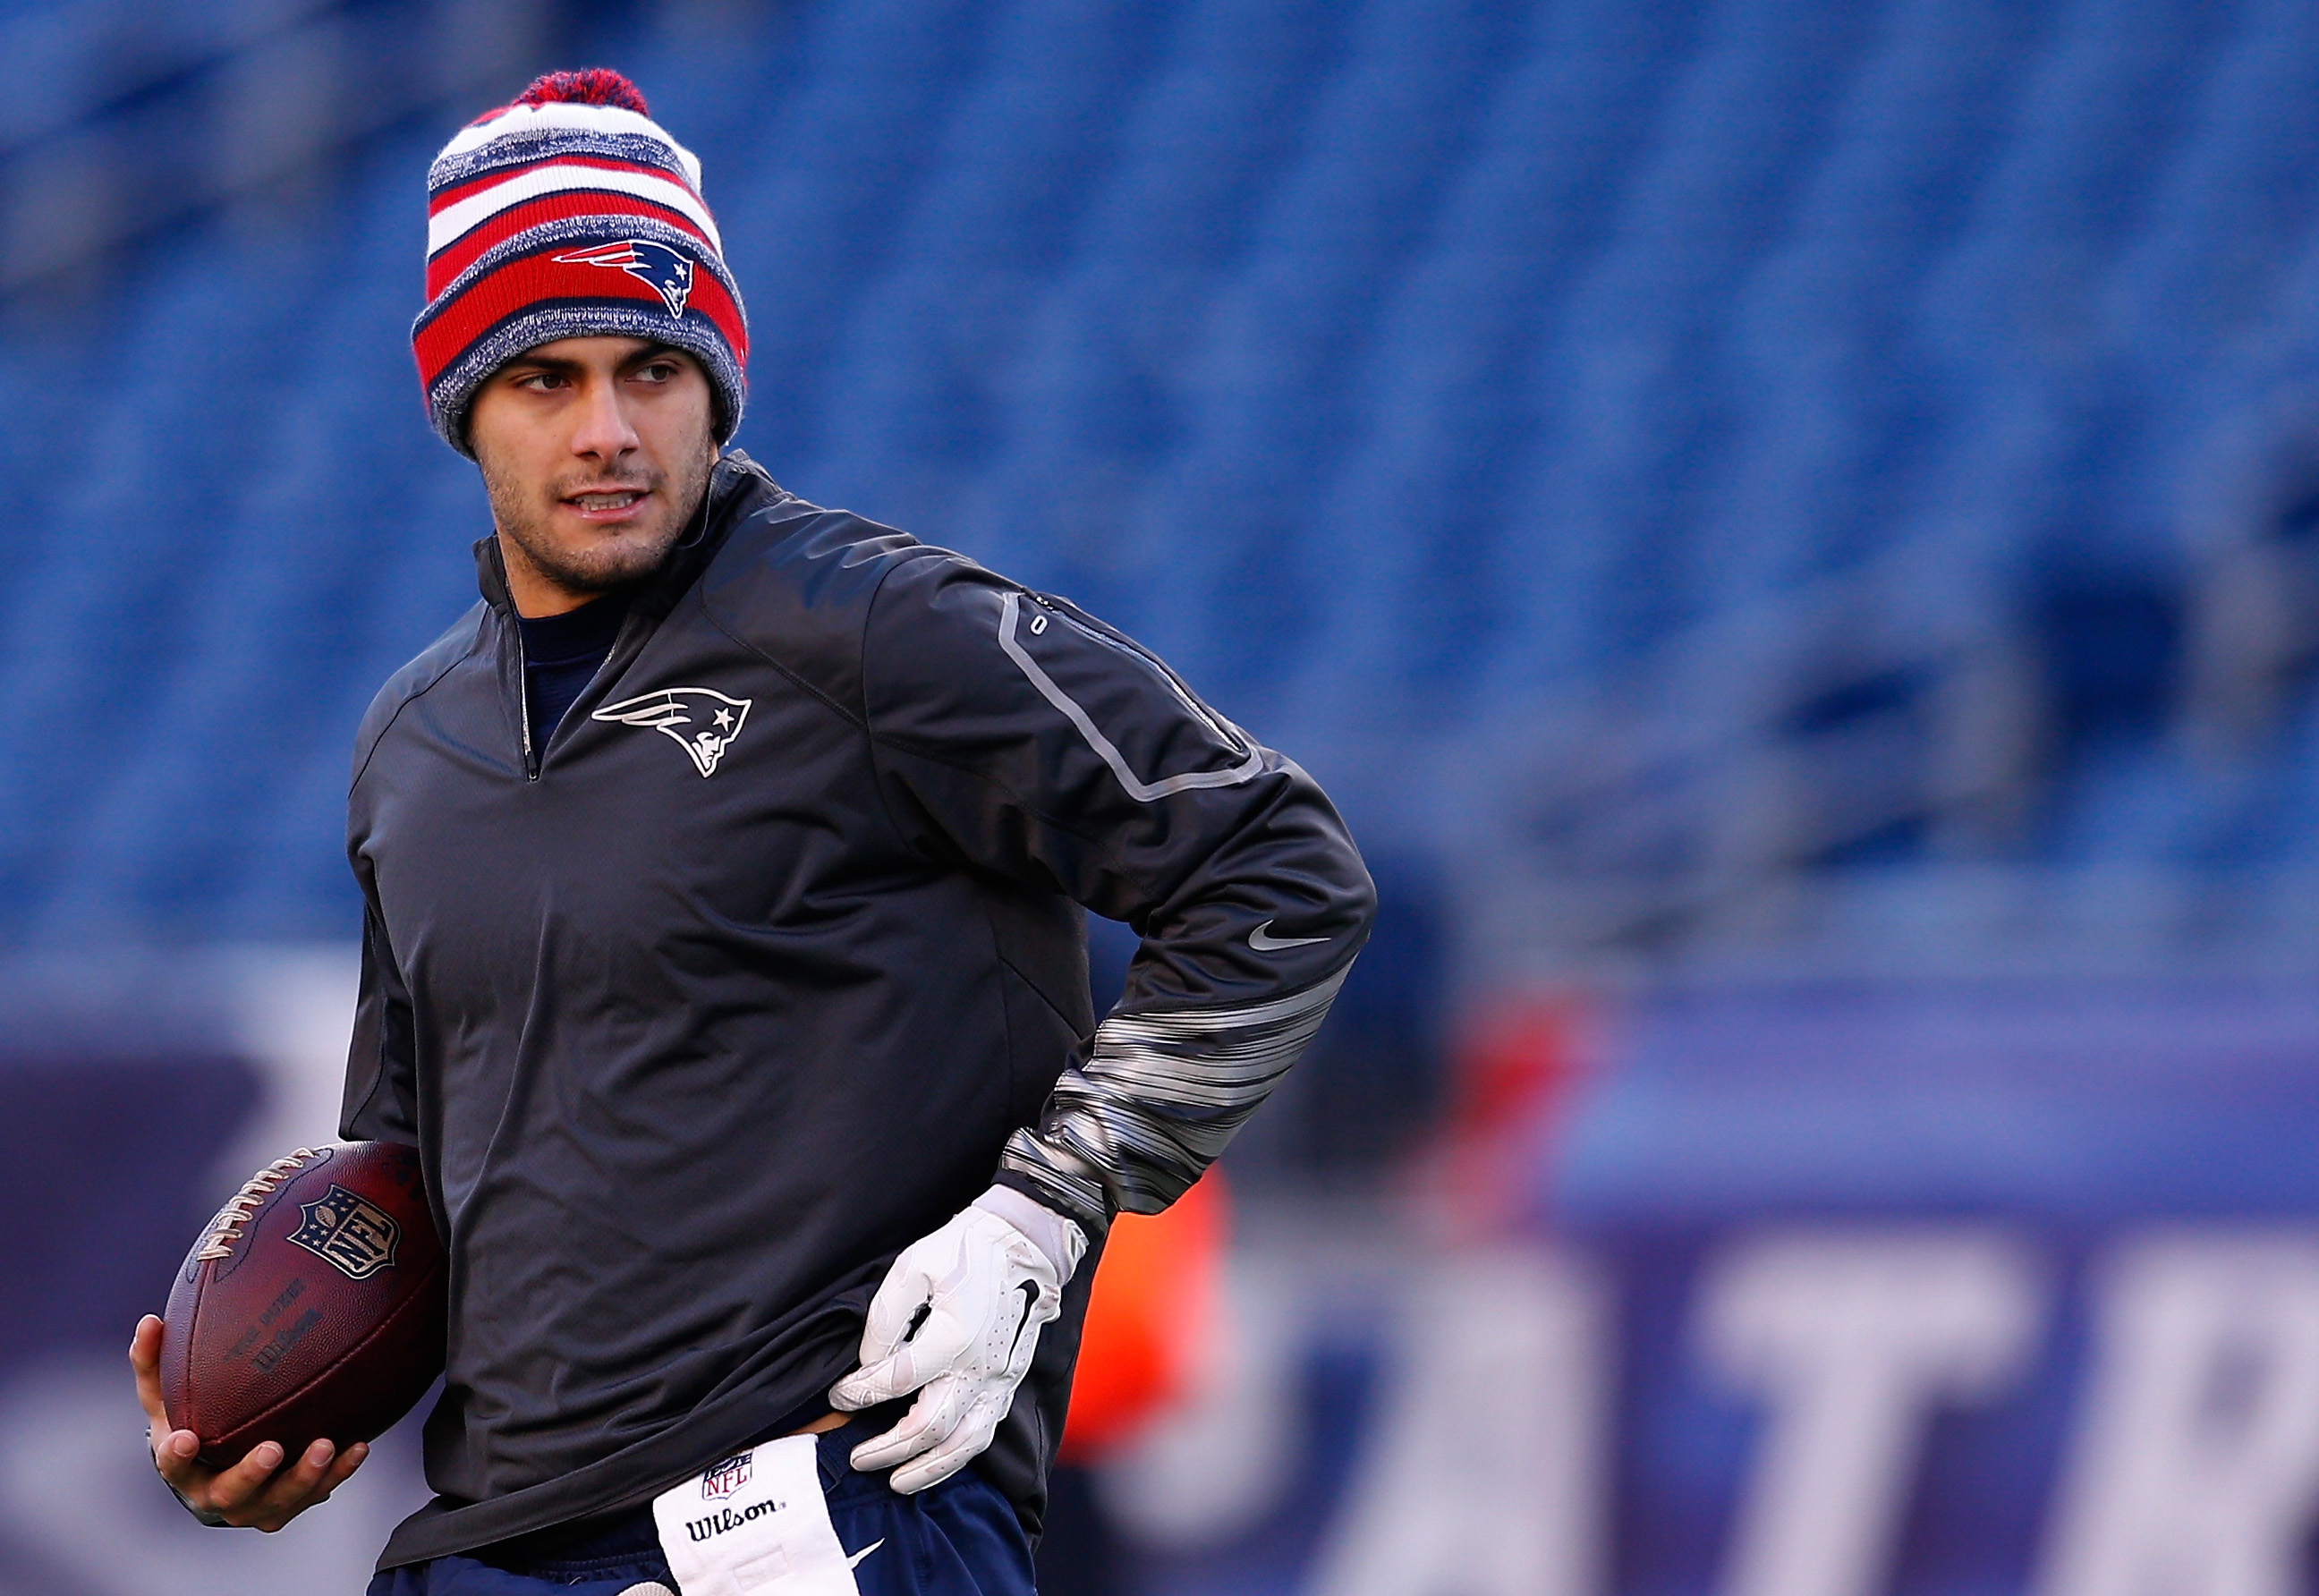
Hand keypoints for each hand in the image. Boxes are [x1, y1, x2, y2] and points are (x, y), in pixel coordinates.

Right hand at [130, 1314, 367, 1530]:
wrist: (217, 1470)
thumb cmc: (190, 1421)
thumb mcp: (167, 1395)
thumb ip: (154, 1361)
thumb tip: (150, 1321)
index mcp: (183, 1468)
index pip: (172, 1465)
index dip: (177, 1456)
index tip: (186, 1437)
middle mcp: (215, 1494)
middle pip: (230, 1493)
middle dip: (251, 1474)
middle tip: (272, 1448)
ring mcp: (254, 1506)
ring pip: (278, 1501)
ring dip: (303, 1477)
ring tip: (325, 1446)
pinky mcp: (289, 1505)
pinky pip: (316, 1493)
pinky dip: (337, 1473)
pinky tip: (358, 1447)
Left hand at [829, 1205, 1070, 1492]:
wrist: (1022, 1242)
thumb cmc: (964, 1250)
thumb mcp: (913, 1268)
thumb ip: (885, 1318)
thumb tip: (870, 1364)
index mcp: (953, 1337)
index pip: (896, 1380)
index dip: (861, 1393)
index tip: (839, 1394)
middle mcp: (978, 1367)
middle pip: (928, 1427)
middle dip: (888, 1449)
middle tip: (857, 1458)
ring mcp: (998, 1378)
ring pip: (962, 1443)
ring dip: (927, 1468)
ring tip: (896, 1481)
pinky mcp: (1008, 1381)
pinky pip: (985, 1431)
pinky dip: (959, 1456)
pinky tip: (937, 1461)